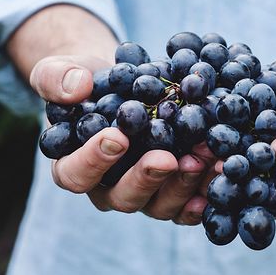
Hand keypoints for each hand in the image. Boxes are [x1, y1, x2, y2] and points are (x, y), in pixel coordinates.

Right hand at [31, 55, 215, 224]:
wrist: (124, 85)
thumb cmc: (90, 83)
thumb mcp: (62, 71)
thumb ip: (57, 78)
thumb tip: (76, 87)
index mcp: (76, 165)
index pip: (76, 174)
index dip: (93, 161)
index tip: (117, 137)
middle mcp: (110, 187)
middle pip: (123, 197)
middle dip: (146, 178)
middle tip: (167, 158)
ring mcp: (144, 191)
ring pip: (160, 204)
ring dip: (183, 185)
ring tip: (203, 158)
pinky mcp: (172, 188)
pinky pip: (187, 203)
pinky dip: (204, 192)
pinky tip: (219, 175)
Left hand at [197, 70, 275, 218]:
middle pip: (272, 196)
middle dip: (251, 179)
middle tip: (229, 164)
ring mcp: (258, 184)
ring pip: (242, 192)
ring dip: (221, 179)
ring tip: (201, 162)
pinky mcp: (235, 175)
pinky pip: (221, 179)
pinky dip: (204, 169)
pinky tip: (187, 157)